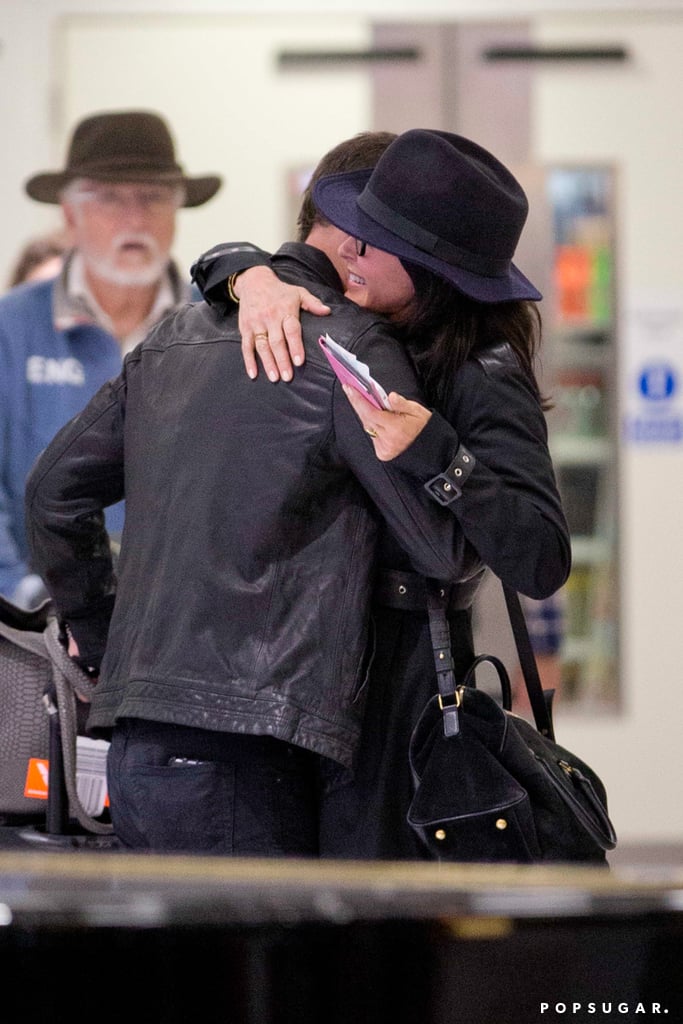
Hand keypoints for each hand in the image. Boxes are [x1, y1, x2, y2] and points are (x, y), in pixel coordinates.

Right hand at [236, 267, 329, 381]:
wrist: (253, 281)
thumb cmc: (280, 291)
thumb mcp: (299, 292)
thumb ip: (313, 303)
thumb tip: (327, 311)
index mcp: (285, 310)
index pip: (291, 330)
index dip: (295, 346)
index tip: (299, 361)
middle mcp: (270, 318)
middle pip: (276, 342)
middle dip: (282, 360)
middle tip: (288, 376)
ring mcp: (256, 324)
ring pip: (262, 346)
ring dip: (268, 363)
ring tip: (274, 378)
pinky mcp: (245, 328)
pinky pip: (246, 346)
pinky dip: (249, 361)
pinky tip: (253, 374)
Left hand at [342, 385, 431, 461]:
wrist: (429, 448)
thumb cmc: (424, 427)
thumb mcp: (418, 411)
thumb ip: (402, 403)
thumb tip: (391, 396)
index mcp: (395, 428)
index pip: (370, 412)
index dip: (358, 400)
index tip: (349, 388)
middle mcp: (387, 440)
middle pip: (365, 418)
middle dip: (357, 403)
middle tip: (350, 389)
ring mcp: (384, 448)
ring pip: (368, 427)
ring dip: (365, 413)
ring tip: (361, 399)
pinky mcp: (382, 453)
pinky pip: (372, 435)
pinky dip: (371, 425)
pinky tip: (373, 417)